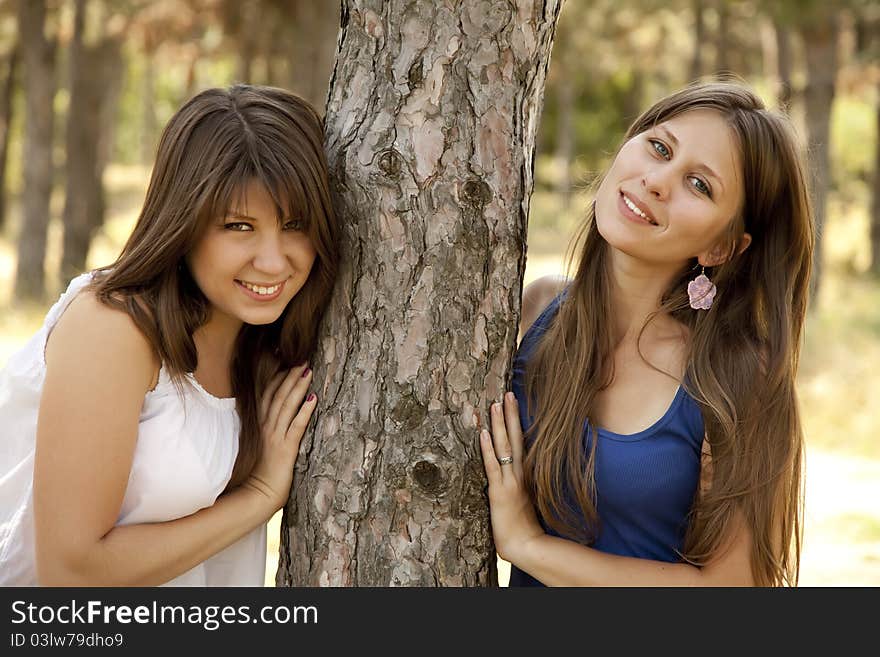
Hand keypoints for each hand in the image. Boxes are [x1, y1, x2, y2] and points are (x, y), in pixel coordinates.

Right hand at [244, 363, 316, 512]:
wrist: (256, 496)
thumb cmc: (260, 475)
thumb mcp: (261, 448)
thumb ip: (265, 432)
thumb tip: (274, 421)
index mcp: (259, 427)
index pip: (267, 396)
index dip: (278, 379)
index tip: (287, 364)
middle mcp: (266, 428)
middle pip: (278, 396)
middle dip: (290, 377)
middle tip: (302, 360)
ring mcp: (275, 438)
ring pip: (286, 406)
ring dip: (298, 387)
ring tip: (308, 371)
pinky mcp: (286, 450)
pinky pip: (297, 427)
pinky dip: (305, 412)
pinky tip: (313, 399)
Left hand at [478, 391, 544, 563]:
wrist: (528, 546)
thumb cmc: (524, 528)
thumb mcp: (524, 501)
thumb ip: (520, 486)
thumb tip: (515, 475)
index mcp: (524, 474)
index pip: (520, 442)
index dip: (515, 422)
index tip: (512, 402)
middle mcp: (518, 473)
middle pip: (515, 438)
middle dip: (510, 415)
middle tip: (507, 393)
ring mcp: (509, 481)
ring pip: (504, 446)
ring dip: (500, 423)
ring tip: (496, 402)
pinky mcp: (499, 491)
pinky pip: (493, 464)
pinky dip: (488, 447)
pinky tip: (484, 431)